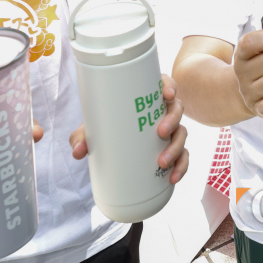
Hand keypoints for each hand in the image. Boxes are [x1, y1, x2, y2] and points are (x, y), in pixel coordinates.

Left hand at [70, 76, 190, 183]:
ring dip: (176, 147)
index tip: (167, 95)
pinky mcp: (171, 149)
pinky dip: (181, 166)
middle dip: (173, 120)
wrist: (109, 147)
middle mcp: (162, 111)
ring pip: (182, 134)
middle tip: (160, 132)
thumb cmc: (105, 128)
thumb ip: (81, 137)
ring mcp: (170, 130)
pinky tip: (173, 177)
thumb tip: (79, 151)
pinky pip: (183, 156)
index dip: (170, 86)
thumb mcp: (93, 129)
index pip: (165, 84)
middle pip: (177, 109)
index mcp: (148, 97)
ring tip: (162, 162)